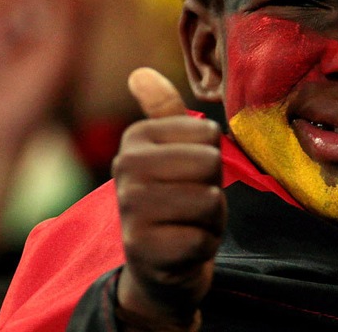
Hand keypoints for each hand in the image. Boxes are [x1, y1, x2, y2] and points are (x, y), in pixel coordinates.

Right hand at [113, 68, 224, 330]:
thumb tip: (140, 72)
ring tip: (188, 224)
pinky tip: (184, 249)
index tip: (188, 177)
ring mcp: (130, 208)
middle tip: (191, 204)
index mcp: (136, 138)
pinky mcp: (142, 248)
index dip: (211, 160)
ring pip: (210, 201)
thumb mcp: (171, 153)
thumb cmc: (175, 200)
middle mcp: (124, 167)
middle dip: (212, 189)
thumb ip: (163, 112)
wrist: (159, 265)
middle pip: (210, 163)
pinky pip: (203, 239)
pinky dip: (204, 247)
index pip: (210, 134)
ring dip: (211, 220)